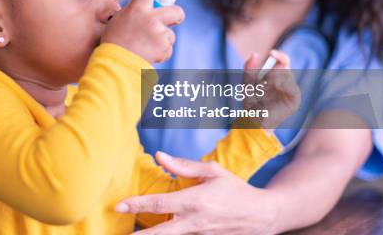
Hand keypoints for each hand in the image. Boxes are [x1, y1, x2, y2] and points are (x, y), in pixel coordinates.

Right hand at [101, 0, 183, 62]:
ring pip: (170, 35)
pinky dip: (161, 53)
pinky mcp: (163, 47)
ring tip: (146, 47)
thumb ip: (133, 12)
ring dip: (162, 41)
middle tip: (176, 19)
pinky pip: (168, 49)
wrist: (116, 63)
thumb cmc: (113, 42)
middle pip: (176, 11)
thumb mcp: (118, 20)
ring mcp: (158, 33)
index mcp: (137, 7)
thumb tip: (141, 11)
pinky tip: (148, 55)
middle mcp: (150, 18)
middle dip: (178, 15)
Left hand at [116, 152, 279, 234]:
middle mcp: (196, 222)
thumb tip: (160, 156)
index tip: (119, 206)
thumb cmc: (236, 190)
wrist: (263, 216)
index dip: (137, 205)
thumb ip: (184, 166)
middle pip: (161, 232)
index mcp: (195, 200)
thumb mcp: (213, 171)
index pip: (160, 203)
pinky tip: (158, 234)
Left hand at [243, 50, 300, 129]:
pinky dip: (282, 85)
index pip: (283, 61)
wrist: (254, 122)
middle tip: (262, 80)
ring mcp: (291, 90)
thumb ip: (249, 69)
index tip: (271, 53)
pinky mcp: (294, 100)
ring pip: (287, 76)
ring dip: (274, 79)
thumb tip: (254, 53)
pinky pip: (292, 88)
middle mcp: (286, 82)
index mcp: (277, 76)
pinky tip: (273, 89)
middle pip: (285, 67)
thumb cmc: (252, 104)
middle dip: (272, 71)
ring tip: (263, 88)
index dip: (279, 55)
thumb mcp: (248, 84)